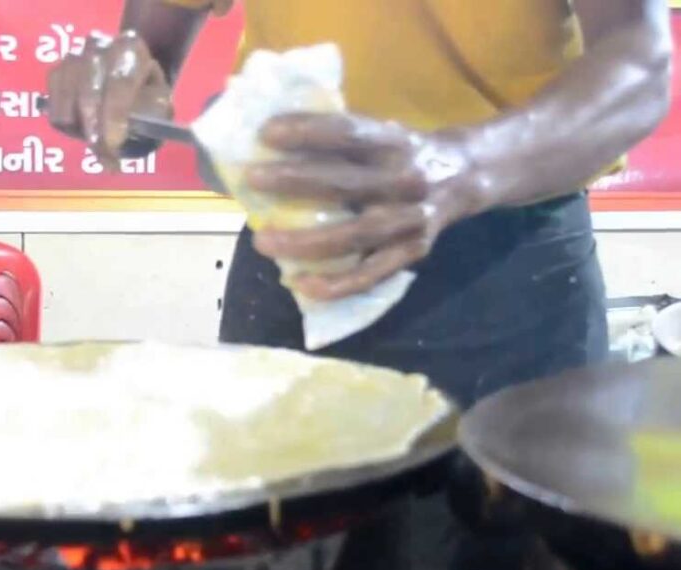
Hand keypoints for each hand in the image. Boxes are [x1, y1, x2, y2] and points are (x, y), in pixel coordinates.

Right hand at [45, 31, 172, 164]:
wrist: (128, 82)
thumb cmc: (146, 97)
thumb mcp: (159, 106)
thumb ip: (148, 120)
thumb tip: (124, 138)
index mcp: (130, 48)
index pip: (119, 80)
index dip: (114, 114)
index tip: (113, 142)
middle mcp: (99, 45)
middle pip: (89, 87)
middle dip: (94, 125)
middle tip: (103, 153)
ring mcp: (74, 57)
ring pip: (67, 96)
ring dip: (79, 126)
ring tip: (96, 146)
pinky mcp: (56, 73)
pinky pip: (53, 104)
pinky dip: (65, 124)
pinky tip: (83, 130)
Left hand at [244, 113, 484, 299]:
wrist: (470, 174)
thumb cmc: (404, 152)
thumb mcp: (383, 133)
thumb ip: (341, 139)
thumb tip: (270, 139)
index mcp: (395, 141)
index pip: (349, 132)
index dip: (308, 130)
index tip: (266, 132)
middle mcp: (406, 179)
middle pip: (346, 183)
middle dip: (296, 181)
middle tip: (253, 179)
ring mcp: (411, 220)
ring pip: (354, 235)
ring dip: (305, 241)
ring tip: (262, 241)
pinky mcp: (414, 252)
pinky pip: (371, 275)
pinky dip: (335, 284)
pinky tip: (300, 283)